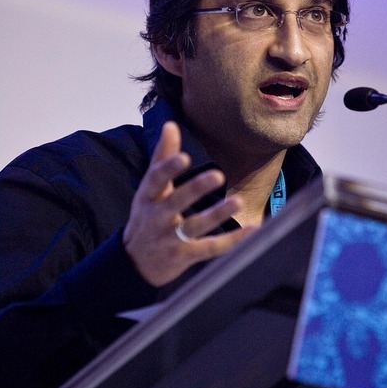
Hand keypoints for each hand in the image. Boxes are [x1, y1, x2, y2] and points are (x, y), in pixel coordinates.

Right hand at [123, 121, 254, 286]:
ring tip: (237, 201)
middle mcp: (157, 217)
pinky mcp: (184, 256)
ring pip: (194, 226)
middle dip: (195, 189)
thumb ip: (162, 156)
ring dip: (216, 215)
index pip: (155, 180)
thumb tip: (171, 124)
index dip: (168, 169)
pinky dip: (232, 241)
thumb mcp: (150, 188)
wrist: (135, 263)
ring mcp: (169, 239)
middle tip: (217, 175)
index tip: (184, 157)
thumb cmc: (147, 216)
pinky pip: (210, 248)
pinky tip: (251, 230)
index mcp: (148, 196)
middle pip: (175, 203)